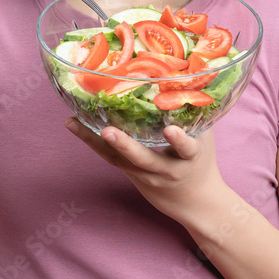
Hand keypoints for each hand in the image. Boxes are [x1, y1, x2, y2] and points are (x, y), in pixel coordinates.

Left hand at [66, 120, 231, 227]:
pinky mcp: (131, 175)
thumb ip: (195, 112)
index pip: (187, 149)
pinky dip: (92, 142)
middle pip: (143, 159)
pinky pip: (110, 158)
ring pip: (118, 160)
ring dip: (94, 142)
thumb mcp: (205, 138)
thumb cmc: (201, 161)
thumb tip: (188, 75)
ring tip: (73, 123)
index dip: (179, 141)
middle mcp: (166, 169)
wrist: (196, 203)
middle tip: (107, 131)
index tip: (171, 130)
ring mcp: (146, 174)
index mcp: (189, 158)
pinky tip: (75, 125)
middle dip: (125, 146)